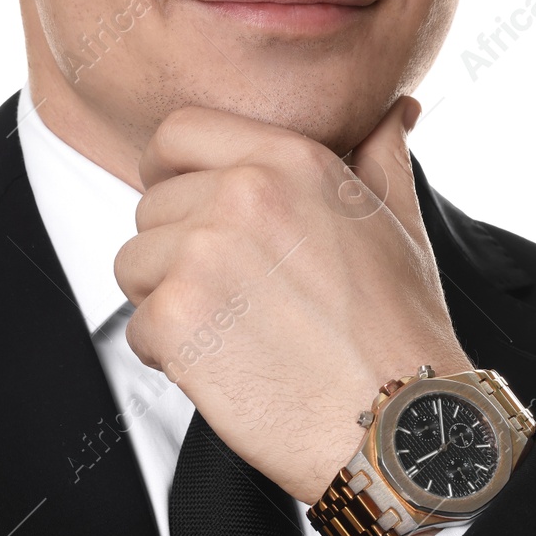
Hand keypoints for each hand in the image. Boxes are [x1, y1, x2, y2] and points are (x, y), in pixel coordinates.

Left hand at [114, 95, 472, 505]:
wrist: (400, 424)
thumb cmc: (402, 332)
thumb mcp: (399, 222)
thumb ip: (380, 154)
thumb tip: (394, 111)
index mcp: (288, 159)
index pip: (176, 134)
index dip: (173, 174)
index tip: (191, 213)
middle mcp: (240, 193)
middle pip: (150, 208)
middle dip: (177, 254)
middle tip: (238, 301)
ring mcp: (201, 254)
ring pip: (133, 266)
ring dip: (168, 304)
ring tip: (235, 335)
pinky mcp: (175, 318)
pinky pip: (136, 328)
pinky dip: (170, 357)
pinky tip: (228, 370)